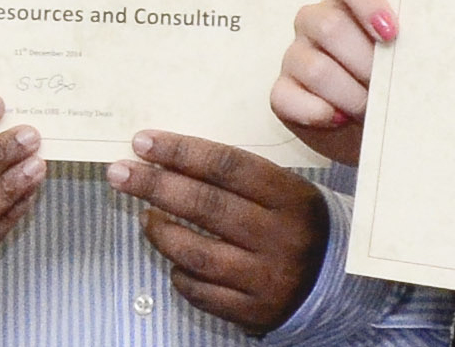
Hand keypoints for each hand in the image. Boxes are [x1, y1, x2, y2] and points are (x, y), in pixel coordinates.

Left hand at [109, 129, 328, 330]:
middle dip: (154, 185)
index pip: (227, 167)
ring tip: (145, 216)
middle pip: (206, 206)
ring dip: (160, 231)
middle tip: (120, 173)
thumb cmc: (293, 221)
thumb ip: (235, 174)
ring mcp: (268, 279)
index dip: (180, 152)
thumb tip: (165, 155)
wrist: (334, 279)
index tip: (142, 142)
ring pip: (196, 253)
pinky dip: (179, 273)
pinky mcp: (254, 312)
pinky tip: (173, 258)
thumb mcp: (283, 189)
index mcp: (292, 198)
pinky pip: (200, 291)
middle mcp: (282, 239)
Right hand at [274, 0, 398, 164]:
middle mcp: (316, 21)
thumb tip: (425, 48)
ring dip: (350, 94)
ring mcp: (296, 55)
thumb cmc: (400, 82)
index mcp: (349, 1)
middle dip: (366, 63)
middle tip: (390, 86)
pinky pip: (285, 97)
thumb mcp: (410, 57)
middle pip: (329, 26)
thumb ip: (414, 43)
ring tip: (372, 108)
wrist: (382, 125)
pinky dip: (317, 111)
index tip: (392, 32)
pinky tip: (340, 118)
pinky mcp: (282, 91)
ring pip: (314, 67)